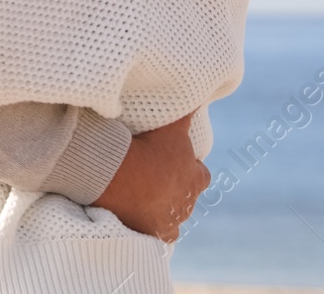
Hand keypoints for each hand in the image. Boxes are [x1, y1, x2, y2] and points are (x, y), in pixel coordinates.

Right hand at [91, 112, 209, 241]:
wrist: (120, 177)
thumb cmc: (148, 149)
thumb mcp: (172, 126)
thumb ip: (187, 111)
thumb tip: (203, 91)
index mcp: (195, 177)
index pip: (200, 174)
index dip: (189, 167)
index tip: (172, 160)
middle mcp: (188, 202)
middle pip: (187, 196)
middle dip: (177, 189)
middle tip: (157, 177)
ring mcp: (172, 220)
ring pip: (173, 216)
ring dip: (163, 207)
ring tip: (143, 195)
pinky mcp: (155, 233)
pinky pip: (158, 233)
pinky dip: (151, 225)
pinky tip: (140, 216)